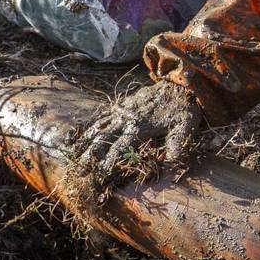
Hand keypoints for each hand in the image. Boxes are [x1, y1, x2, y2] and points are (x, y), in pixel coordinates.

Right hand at [72, 80, 203, 184]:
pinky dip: (90, 128)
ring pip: (98, 128)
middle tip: (80, 170)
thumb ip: (177, 144)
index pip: (119, 149)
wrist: (178, 83)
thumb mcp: (185, 126)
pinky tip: (82, 137)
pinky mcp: (121, 106)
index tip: (99, 176)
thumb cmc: (183, 108)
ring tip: (74, 157)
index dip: (108, 163)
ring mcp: (122, 111)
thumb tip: (171, 165)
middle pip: (102, 139)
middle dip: (90, 155)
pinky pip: (101, 117)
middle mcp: (126, 119)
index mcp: (140, 127)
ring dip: (85, 143)